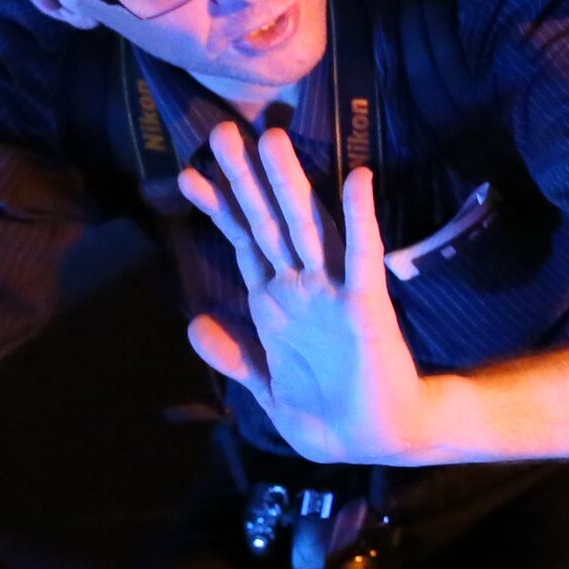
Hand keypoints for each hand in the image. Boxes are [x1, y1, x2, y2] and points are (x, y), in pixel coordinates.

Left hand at [178, 125, 441, 466]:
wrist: (379, 437)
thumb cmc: (328, 411)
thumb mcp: (268, 387)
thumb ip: (236, 356)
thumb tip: (195, 325)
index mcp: (274, 303)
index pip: (242, 243)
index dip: (217, 209)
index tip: (189, 174)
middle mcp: (300, 286)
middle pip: (267, 222)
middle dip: (243, 178)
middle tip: (221, 131)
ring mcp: (332, 291)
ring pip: (306, 226)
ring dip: (288, 183)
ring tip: (270, 138)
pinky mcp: (365, 304)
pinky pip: (361, 254)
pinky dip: (358, 217)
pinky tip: (355, 179)